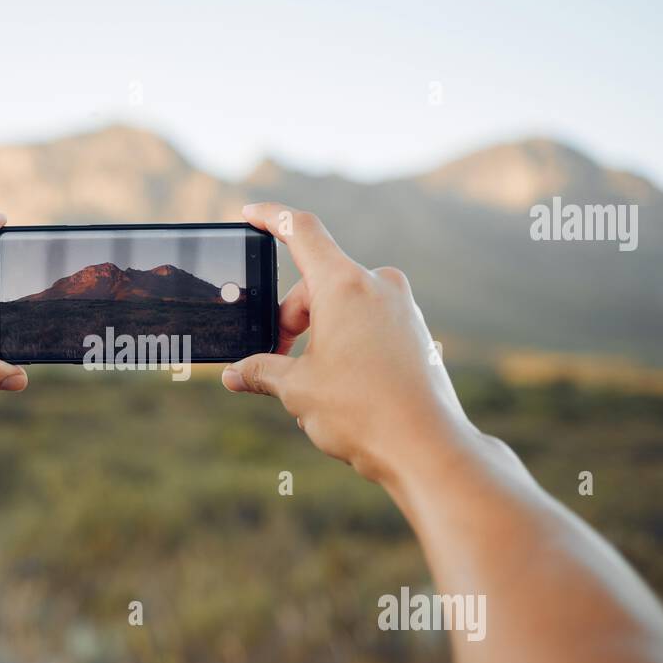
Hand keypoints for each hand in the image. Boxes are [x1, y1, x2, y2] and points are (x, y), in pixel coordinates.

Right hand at [222, 203, 476, 482]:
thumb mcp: (298, 390)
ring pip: (343, 307)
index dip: (270, 217)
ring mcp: (403, 308)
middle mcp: (379, 286)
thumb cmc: (361, 412)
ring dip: (318, 336)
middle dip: (290, 319)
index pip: (301, 230)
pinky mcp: (416, 332)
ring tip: (311, 385)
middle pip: (317, 284)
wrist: (427, 448)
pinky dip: (345, 344)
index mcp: (345, 285)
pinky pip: (369, 324)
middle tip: (276, 360)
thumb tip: (235, 375)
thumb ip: (261, 372)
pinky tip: (341, 388)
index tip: (250, 215)